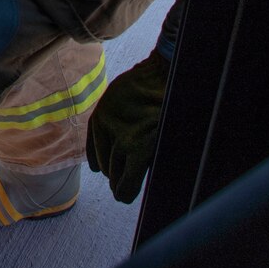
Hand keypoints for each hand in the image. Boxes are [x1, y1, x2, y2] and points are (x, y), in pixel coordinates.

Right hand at [85, 51, 170, 202]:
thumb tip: (141, 179)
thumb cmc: (175, 108)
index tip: (124, 197)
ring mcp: (109, 124)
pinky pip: (93, 141)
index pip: (124, 186)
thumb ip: (152, 161)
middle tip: (121, 187)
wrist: (166, 70)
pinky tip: (98, 166)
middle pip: (114, 174)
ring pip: (103, 159)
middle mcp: (122, 138)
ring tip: (114, 173)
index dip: (125, 193)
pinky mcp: (102, 112)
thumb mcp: (168, 138)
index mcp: (141, 149)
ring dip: (109, 168)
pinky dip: (95, 155)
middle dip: (118, 182)